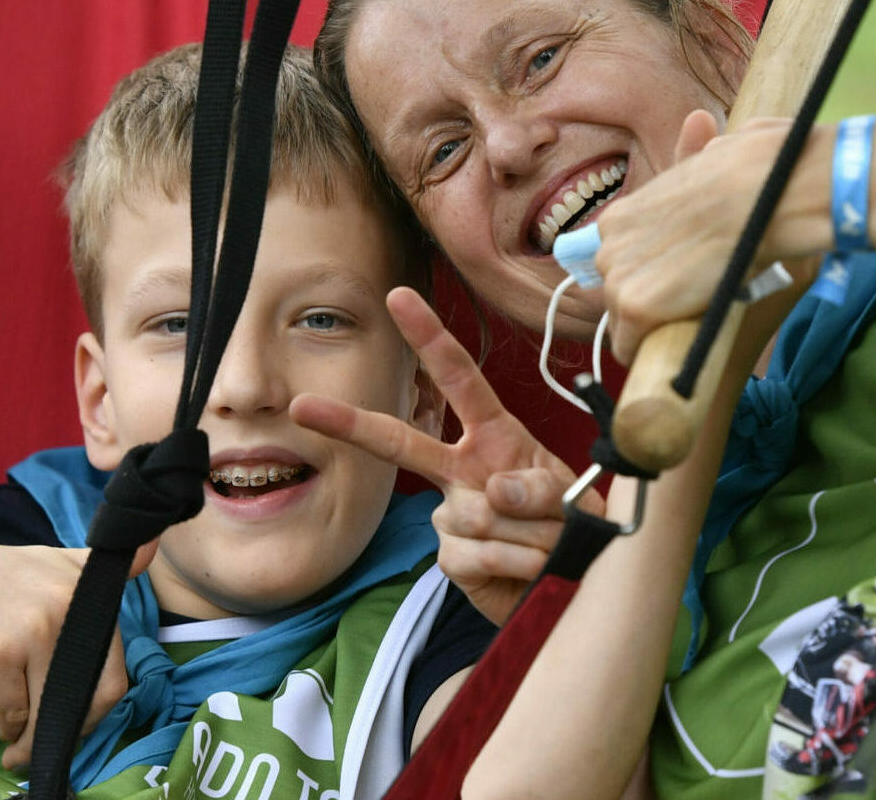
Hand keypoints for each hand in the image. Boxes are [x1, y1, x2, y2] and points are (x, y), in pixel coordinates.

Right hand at [0, 540, 155, 767]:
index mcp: (92, 601)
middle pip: (79, 702)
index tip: (82, 725)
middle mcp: (70, 618)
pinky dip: (8, 726)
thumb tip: (151, 547)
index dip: (98, 714)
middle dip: (64, 734)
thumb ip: (113, 570)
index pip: (113, 679)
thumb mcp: (72, 563)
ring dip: (30, 737)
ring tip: (20, 742)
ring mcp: (34, 636)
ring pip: (42, 713)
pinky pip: (11, 711)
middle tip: (48, 746)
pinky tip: (6, 725)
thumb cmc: (21, 571)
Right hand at [290, 286, 603, 625]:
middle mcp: (463, 468)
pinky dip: (511, 562)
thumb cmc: (569, 519)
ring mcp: (453, 512)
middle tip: (302, 405)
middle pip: (401, 442)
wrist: (572, 578)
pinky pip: (473, 554)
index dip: (430, 337)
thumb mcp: (568, 491)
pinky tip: (526, 567)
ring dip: (524, 534)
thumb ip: (538, 485)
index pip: (460, 379)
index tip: (399, 297)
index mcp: (492, 434)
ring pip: (471, 516)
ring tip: (546, 541)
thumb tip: (492, 490)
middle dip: (350, 424)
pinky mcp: (451, 555)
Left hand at [596, 112, 815, 363]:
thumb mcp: (713, 157)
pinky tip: (676, 346)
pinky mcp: (634, 305)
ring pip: (622, 320)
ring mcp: (618, 275)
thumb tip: (698, 122)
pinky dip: (650, 353)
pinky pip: (628, 347)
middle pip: (616, 292)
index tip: (674, 283)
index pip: (619, 262)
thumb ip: (694, 153)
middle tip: (690, 301)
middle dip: (647, 301)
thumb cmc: (756, 175)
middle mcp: (608, 244)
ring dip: (652, 326)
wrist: (773, 194)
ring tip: (694, 316)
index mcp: (621, 215)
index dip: (648, 276)